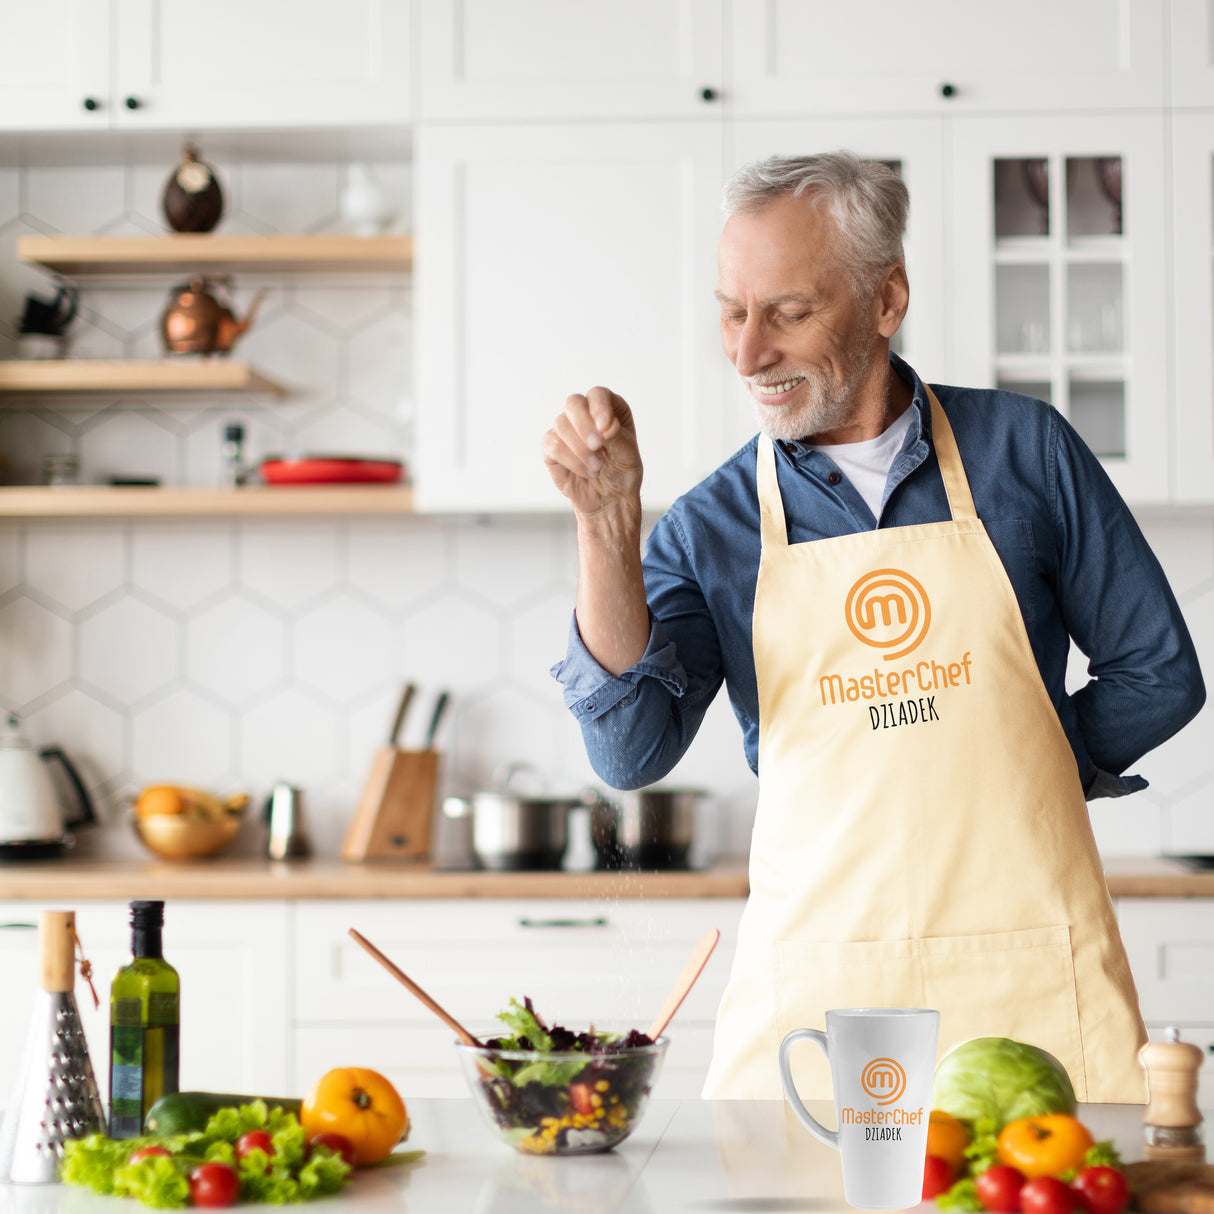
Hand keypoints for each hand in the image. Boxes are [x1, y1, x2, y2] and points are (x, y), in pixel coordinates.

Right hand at [542, 386, 642, 519]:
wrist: (609, 498)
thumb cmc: (622, 472)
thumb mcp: (628, 455)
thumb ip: (617, 437)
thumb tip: (604, 425)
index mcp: (609, 408)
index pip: (598, 394)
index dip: (599, 407)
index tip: (605, 427)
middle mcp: (586, 413)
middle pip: (573, 403)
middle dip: (584, 425)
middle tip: (597, 446)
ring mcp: (566, 429)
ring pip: (561, 425)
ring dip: (580, 449)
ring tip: (597, 468)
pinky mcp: (552, 446)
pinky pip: (552, 445)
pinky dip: (571, 461)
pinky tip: (586, 472)